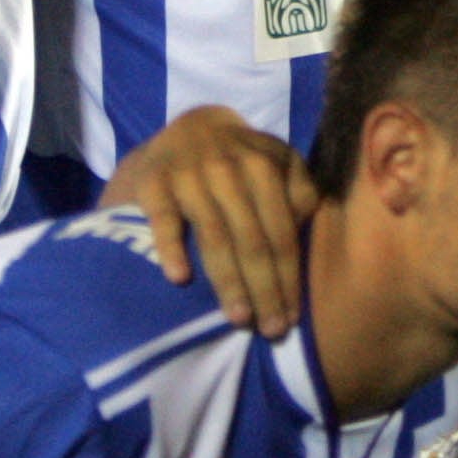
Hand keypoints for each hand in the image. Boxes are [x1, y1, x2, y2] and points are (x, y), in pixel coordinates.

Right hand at [104, 106, 317, 336]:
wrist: (192, 127)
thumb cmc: (246, 159)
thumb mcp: (281, 163)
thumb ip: (300, 190)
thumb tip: (304, 225)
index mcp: (264, 167)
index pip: (280, 232)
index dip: (288, 278)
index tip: (292, 318)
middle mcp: (228, 169)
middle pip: (251, 240)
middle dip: (264, 290)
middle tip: (270, 330)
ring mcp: (189, 175)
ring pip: (213, 235)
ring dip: (228, 280)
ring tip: (239, 318)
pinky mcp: (154, 181)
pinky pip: (163, 219)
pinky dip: (171, 246)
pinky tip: (178, 278)